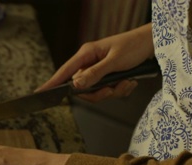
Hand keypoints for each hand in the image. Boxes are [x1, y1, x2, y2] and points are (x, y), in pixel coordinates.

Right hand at [36, 23, 154, 102]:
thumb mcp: (115, 61)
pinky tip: (130, 81)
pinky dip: (120, 90)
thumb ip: (95, 73)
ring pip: (96, 92)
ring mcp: (98, 71)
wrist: (152, 44)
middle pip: (82, 88)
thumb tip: (76, 85)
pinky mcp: (108, 77)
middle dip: (99, 93)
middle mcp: (90, 63)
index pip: (64, 71)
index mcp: (87, 54)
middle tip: (113, 89)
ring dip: (113, 91)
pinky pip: (108, 92)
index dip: (52, 83)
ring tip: (127, 82)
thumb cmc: (134, 46)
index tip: (39, 93)